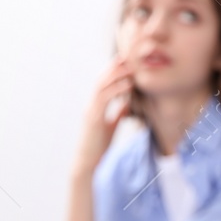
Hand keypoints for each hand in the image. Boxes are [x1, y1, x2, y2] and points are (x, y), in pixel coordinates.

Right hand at [73, 57, 132, 175]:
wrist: (90, 163)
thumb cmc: (100, 146)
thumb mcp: (112, 126)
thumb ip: (118, 113)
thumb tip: (127, 103)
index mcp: (96, 107)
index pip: (103, 83)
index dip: (113, 71)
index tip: (126, 61)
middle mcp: (91, 106)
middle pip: (101, 80)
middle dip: (114, 67)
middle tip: (128, 56)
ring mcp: (91, 111)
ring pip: (101, 87)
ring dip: (116, 75)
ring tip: (130, 67)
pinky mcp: (94, 119)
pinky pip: (104, 100)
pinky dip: (116, 90)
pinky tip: (128, 84)